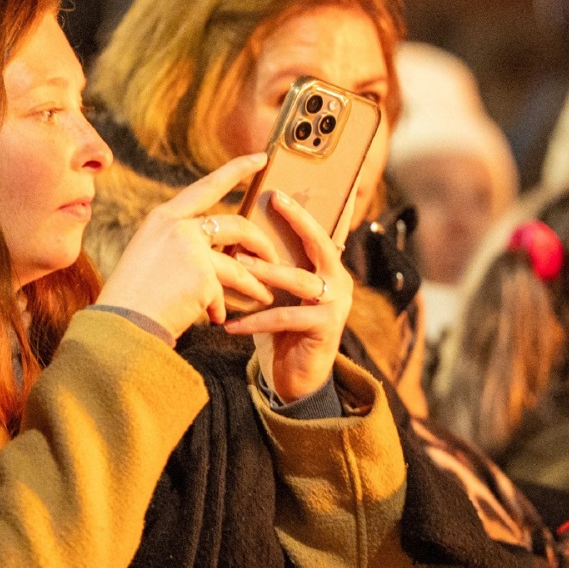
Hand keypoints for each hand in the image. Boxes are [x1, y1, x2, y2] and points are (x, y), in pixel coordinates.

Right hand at [96, 153, 278, 339]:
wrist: (121, 326)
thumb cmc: (133, 297)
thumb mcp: (150, 256)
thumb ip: (181, 246)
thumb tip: (220, 254)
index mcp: (163, 218)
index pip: (207, 186)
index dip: (236, 170)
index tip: (260, 158)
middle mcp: (178, 227)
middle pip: (237, 225)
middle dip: (261, 244)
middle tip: (274, 258)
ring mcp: (191, 251)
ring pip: (239, 264)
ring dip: (255, 283)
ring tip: (265, 297)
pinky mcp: (202, 277)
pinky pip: (223, 293)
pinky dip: (220, 308)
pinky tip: (216, 319)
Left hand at [226, 189, 355, 402]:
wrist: (296, 377)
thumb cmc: (281, 329)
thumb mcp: (277, 292)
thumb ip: (270, 266)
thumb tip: (235, 236)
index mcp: (327, 267)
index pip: (317, 231)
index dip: (301, 210)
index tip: (277, 190)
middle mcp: (337, 281)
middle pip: (319, 244)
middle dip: (296, 221)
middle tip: (270, 204)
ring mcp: (335, 305)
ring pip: (299, 280)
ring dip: (267, 272)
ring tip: (239, 264)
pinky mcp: (325, 329)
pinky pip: (285, 317)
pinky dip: (255, 319)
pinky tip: (231, 323)